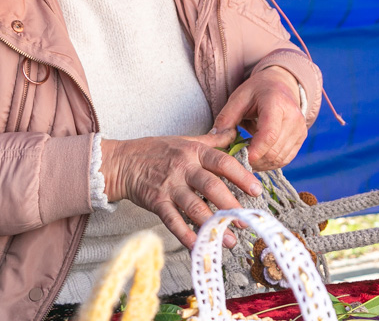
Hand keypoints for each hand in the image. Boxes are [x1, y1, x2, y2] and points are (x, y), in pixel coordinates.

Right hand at [100, 130, 262, 248]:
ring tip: (228, 239)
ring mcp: (169, 186)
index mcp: (195, 152)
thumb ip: (212, 140)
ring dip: (213, 224)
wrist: (122, 162)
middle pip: (211, 186)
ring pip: (194, 206)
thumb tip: (235, 132)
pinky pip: (173, 221)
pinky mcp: (156, 202)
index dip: (242, 176)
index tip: (257, 190)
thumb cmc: (156, 150)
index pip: (223, 162)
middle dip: (231, 205)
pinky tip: (198, 245)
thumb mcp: (186, 140)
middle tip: (245, 220)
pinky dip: (185, 235)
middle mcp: (184, 168)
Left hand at [213, 66, 306, 171]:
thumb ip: (226, 119)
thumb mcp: (238, 98)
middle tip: (236, 159)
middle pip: (274, 150)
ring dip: (261, 164)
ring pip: (279, 158)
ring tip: (246, 158)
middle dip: (254, 160)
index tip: (239, 157)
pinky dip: (270, 163)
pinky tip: (258, 158)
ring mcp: (300, 128)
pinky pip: (285, 159)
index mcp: (276, 103)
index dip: (254, 151)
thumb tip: (213, 141)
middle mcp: (293, 116)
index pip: (269, 134)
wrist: (281, 84)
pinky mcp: (301, 138)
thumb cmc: (257, 91)